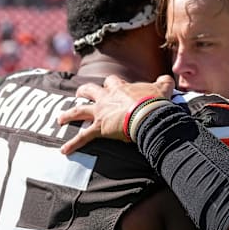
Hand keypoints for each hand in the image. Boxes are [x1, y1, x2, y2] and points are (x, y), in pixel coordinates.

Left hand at [58, 74, 174, 153]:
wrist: (148, 115)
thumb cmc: (154, 102)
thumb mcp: (163, 88)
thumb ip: (164, 82)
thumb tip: (168, 78)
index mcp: (121, 88)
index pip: (112, 81)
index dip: (111, 83)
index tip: (111, 85)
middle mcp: (107, 98)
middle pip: (90, 90)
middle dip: (83, 92)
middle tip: (78, 94)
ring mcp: (101, 113)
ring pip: (79, 111)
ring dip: (68, 115)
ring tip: (60, 119)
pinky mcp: (100, 128)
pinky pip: (83, 137)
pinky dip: (73, 144)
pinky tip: (64, 151)